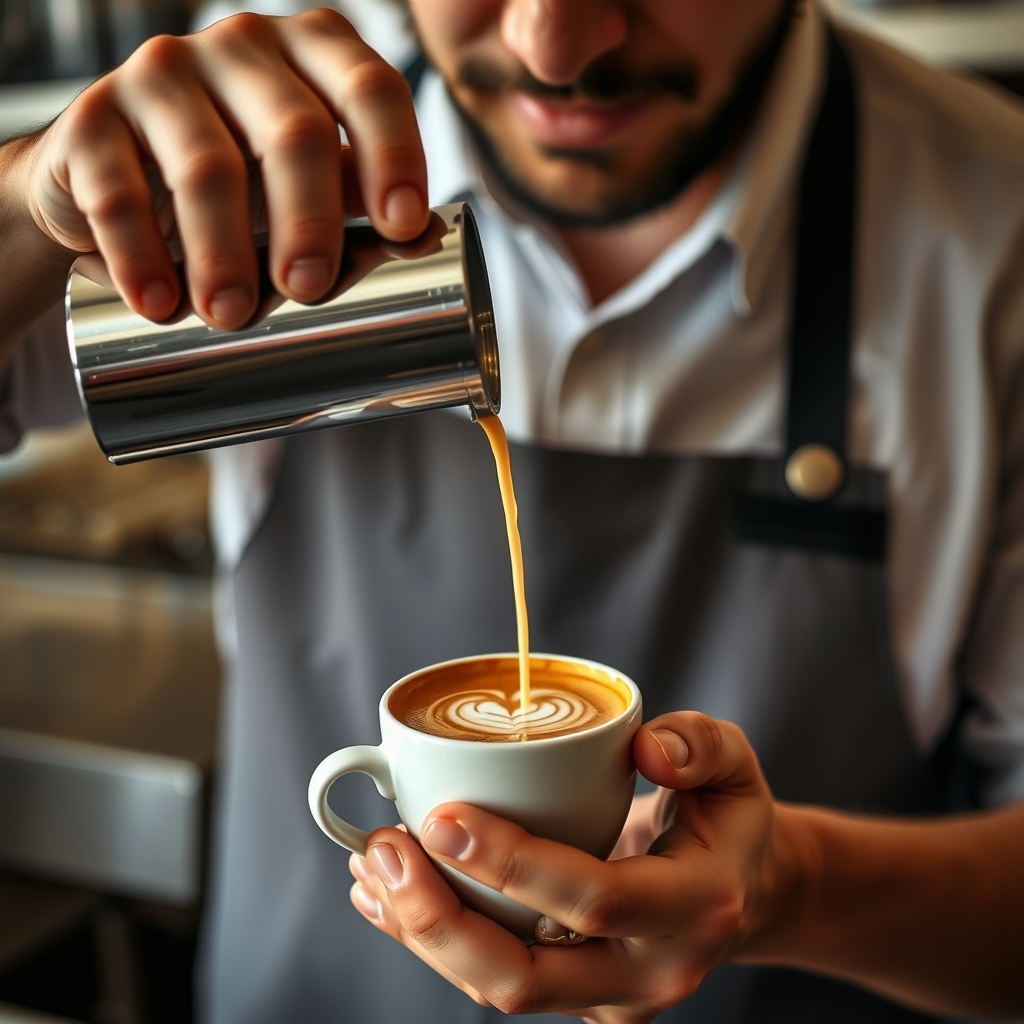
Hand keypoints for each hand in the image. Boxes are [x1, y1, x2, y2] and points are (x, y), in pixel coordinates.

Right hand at [13, 10, 426, 327]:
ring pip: (206, 165)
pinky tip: (157, 302)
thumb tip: (426, 239)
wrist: (120, 182)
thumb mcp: (313, 187)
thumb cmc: (244, 188)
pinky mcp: (92, 117)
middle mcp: (242, 47)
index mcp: (314, 55)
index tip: (403, 226)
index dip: (395, 154)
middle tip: (308, 289)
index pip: (371, 88)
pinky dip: (138, 253)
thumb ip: (366, 204)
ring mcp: (163, 74)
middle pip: (294, 132)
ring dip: (222, 251)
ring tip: (230, 313)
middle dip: (310, 221)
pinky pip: (116, 187)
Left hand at [348, 713, 800, 1022]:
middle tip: (387, 847)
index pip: (594, 900)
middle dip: (441, 921)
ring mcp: (610, 998)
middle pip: (528, 978)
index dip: (512, 864)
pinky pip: (497, 978)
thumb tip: (646, 747)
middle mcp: (649, 970)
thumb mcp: (733, 764)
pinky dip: (434, 939)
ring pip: (501, 988)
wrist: (743, 891)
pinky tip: (386, 896)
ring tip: (372, 862)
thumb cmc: (725, 818)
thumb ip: (699, 745)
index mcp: (693, 906)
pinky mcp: (578, 1000)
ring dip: (424, 931)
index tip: (442, 815)